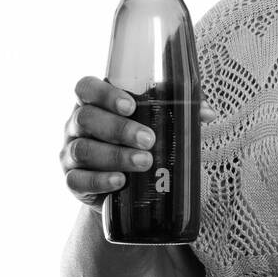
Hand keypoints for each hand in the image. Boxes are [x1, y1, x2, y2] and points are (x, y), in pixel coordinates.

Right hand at [61, 76, 215, 213]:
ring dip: (115, 155)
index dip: (104, 94)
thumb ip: (180, 112)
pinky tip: (119, 181)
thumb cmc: (142, 144)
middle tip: (150, 140)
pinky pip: (77, 179)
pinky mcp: (72, 181)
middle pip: (86, 118)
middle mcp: (77, 125)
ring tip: (144, 162)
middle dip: (119, 129)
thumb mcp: (159, 125)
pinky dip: (100, 180)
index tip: (131, 105)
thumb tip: (207, 112)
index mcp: (96, 104)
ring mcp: (70, 153)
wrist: (126, 189)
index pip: (86, 87)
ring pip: (83, 149)